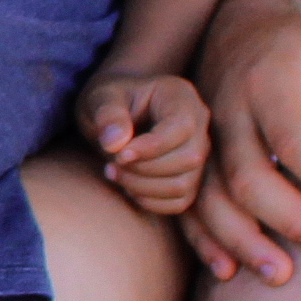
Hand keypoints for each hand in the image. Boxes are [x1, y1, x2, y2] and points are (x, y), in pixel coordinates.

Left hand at [78, 70, 208, 216]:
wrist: (115, 116)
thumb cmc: (109, 102)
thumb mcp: (101, 98)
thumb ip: (108, 115)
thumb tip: (115, 144)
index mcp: (181, 97)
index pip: (182, 127)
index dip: (151, 147)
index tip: (118, 154)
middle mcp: (199, 125)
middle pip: (188, 159)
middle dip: (143, 169)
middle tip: (111, 163)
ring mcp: (199, 153)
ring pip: (183, 185)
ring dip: (142, 187)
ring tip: (113, 172)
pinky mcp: (191, 179)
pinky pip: (178, 202)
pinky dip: (148, 201)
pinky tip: (127, 185)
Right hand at [187, 11, 300, 286]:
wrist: (241, 30)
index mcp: (270, 84)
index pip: (293, 136)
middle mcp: (227, 112)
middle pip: (249, 176)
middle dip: (292, 218)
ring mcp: (203, 139)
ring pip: (211, 198)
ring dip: (243, 241)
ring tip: (282, 276)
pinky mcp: (190, 160)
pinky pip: (187, 205)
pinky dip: (203, 241)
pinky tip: (228, 273)